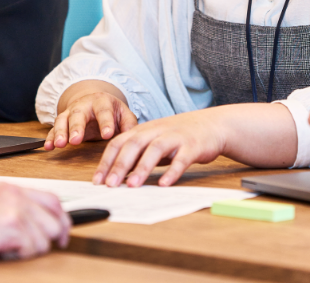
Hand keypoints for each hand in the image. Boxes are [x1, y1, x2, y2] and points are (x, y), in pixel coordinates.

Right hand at [0, 182, 69, 263]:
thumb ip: (9, 208)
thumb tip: (32, 227)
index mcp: (9, 188)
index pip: (52, 200)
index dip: (61, 220)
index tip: (61, 235)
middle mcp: (15, 195)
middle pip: (56, 220)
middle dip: (50, 240)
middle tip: (34, 251)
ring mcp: (14, 208)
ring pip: (45, 239)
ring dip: (29, 252)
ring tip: (6, 251)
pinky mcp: (10, 226)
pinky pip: (31, 249)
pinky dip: (18, 258)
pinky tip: (0, 253)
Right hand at [45, 85, 137, 149]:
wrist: (95, 101)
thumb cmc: (111, 111)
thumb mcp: (123, 114)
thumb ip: (129, 124)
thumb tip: (133, 136)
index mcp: (102, 102)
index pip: (104, 111)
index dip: (106, 123)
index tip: (107, 135)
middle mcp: (84, 105)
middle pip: (79, 114)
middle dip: (76, 127)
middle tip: (76, 140)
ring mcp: (71, 112)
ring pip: (63, 120)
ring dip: (60, 132)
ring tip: (59, 144)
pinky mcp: (63, 121)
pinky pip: (54, 129)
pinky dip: (50, 137)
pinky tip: (48, 147)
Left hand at [93, 109, 227, 186]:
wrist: (212, 124)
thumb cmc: (179, 135)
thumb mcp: (155, 140)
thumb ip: (138, 154)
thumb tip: (116, 176)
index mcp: (145, 130)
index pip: (119, 142)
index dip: (107, 161)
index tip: (97, 180)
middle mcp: (157, 130)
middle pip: (134, 144)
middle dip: (120, 164)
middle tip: (110, 185)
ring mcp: (175, 137)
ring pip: (155, 149)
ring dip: (142, 167)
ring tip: (132, 185)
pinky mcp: (193, 146)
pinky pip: (181, 158)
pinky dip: (172, 171)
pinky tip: (164, 184)